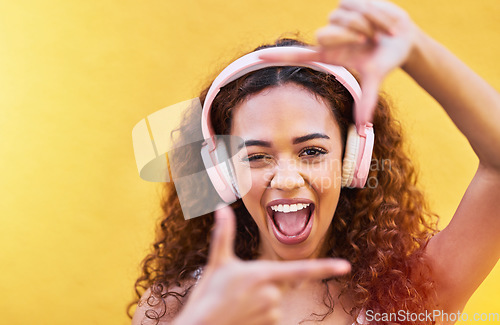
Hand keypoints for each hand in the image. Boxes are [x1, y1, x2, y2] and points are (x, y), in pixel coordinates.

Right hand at [174, 205, 350, 324]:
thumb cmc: (208, 294)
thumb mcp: (217, 262)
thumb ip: (223, 234)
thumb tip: (220, 208)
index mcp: (263, 274)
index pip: (301, 271)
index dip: (325, 267)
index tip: (346, 266)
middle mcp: (272, 294)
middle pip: (283, 283)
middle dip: (268, 282)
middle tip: (242, 288)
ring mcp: (272, 312)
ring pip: (276, 300)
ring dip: (263, 298)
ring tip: (238, 302)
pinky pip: (272, 315)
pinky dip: (260, 312)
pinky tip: (242, 313)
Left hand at [259, 0, 418, 126]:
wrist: (403, 38)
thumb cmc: (384, 60)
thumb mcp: (375, 78)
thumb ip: (367, 101)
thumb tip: (364, 128)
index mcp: (329, 55)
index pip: (298, 56)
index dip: (278, 57)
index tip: (258, 57)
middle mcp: (328, 37)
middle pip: (322, 35)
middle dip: (349, 36)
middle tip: (368, 41)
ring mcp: (336, 18)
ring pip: (342, 18)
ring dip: (366, 25)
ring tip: (377, 32)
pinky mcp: (347, 2)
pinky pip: (356, 4)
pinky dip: (374, 14)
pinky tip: (381, 21)